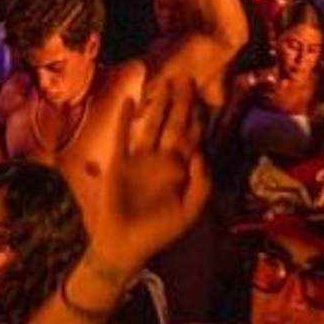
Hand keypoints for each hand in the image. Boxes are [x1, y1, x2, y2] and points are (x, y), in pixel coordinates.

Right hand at [93, 76, 209, 272]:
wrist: (125, 245)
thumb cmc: (159, 231)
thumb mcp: (190, 212)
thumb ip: (202, 184)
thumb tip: (202, 154)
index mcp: (180, 171)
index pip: (192, 138)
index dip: (198, 119)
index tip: (204, 98)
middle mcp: (161, 160)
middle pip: (174, 124)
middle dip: (181, 103)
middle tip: (187, 79)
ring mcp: (139, 159)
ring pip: (151, 125)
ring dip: (158, 104)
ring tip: (165, 83)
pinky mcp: (119, 163)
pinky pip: (123, 135)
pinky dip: (125, 118)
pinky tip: (129, 100)